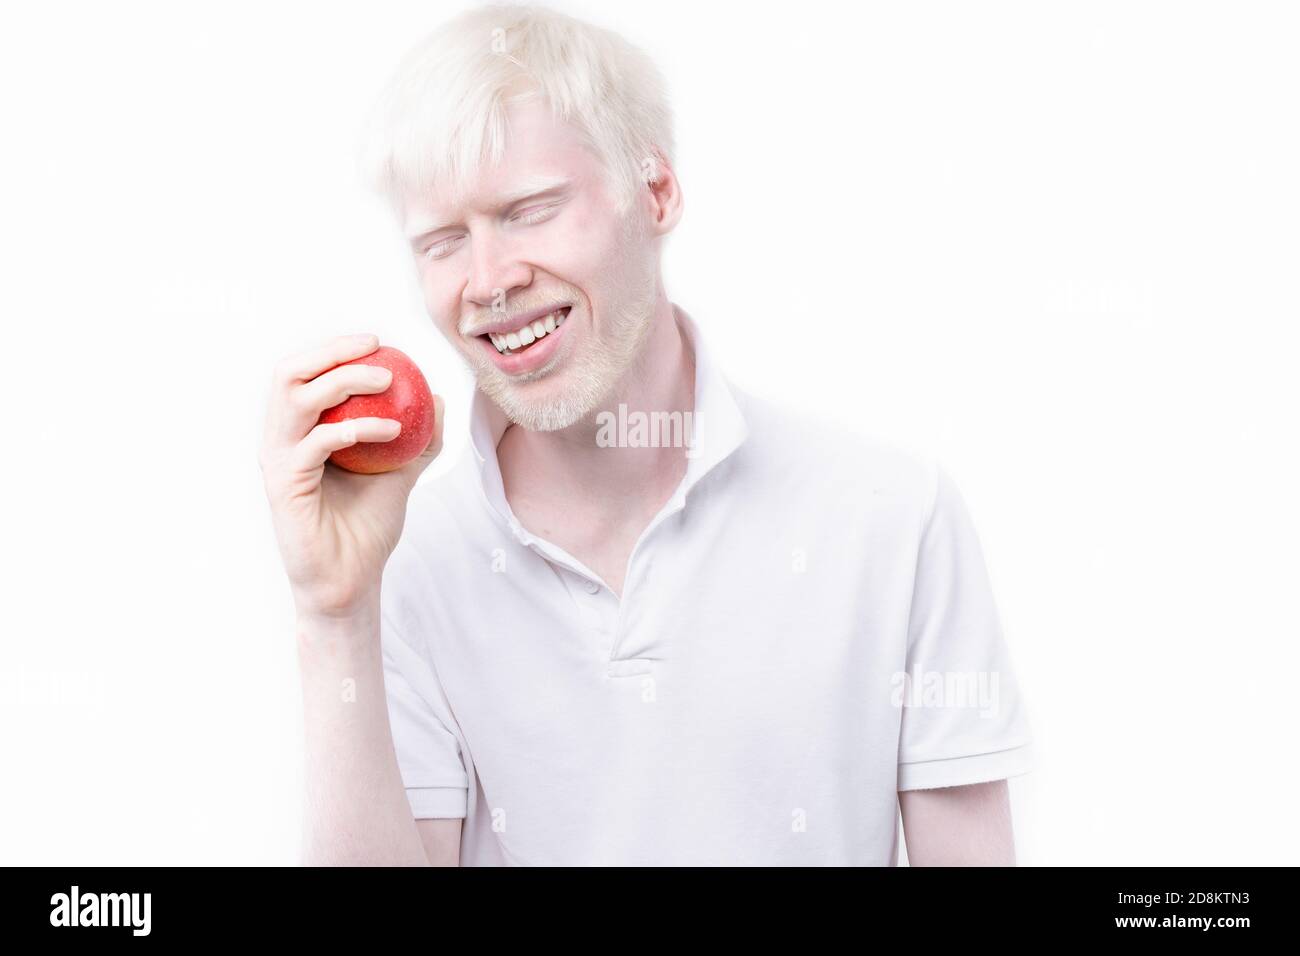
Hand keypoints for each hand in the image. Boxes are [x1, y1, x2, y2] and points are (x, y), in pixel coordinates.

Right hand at [259, 333, 443, 619]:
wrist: (352, 579)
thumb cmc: (368, 527)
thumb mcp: (401, 473)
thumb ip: (418, 438)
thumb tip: (438, 397)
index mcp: (298, 432)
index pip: (303, 373)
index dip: (333, 349)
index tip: (377, 342)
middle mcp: (280, 441)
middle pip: (288, 374)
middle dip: (331, 352)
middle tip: (375, 349)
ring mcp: (277, 462)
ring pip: (296, 399)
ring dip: (344, 381)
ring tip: (388, 382)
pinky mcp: (283, 485)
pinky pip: (317, 442)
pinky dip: (355, 429)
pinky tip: (392, 431)